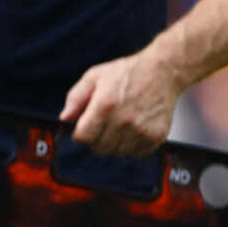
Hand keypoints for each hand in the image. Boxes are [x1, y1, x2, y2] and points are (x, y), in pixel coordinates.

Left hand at [61, 52, 175, 157]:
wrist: (162, 72)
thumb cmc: (127, 73)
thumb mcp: (94, 77)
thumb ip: (75, 98)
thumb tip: (64, 118)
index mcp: (105, 106)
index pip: (83, 138)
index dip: (80, 134)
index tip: (84, 128)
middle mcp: (124, 120)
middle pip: (99, 148)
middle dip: (96, 139)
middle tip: (103, 124)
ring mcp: (141, 130)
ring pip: (117, 152)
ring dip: (114, 143)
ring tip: (120, 125)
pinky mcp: (156, 136)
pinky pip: (136, 154)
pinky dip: (132, 146)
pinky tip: (133, 130)